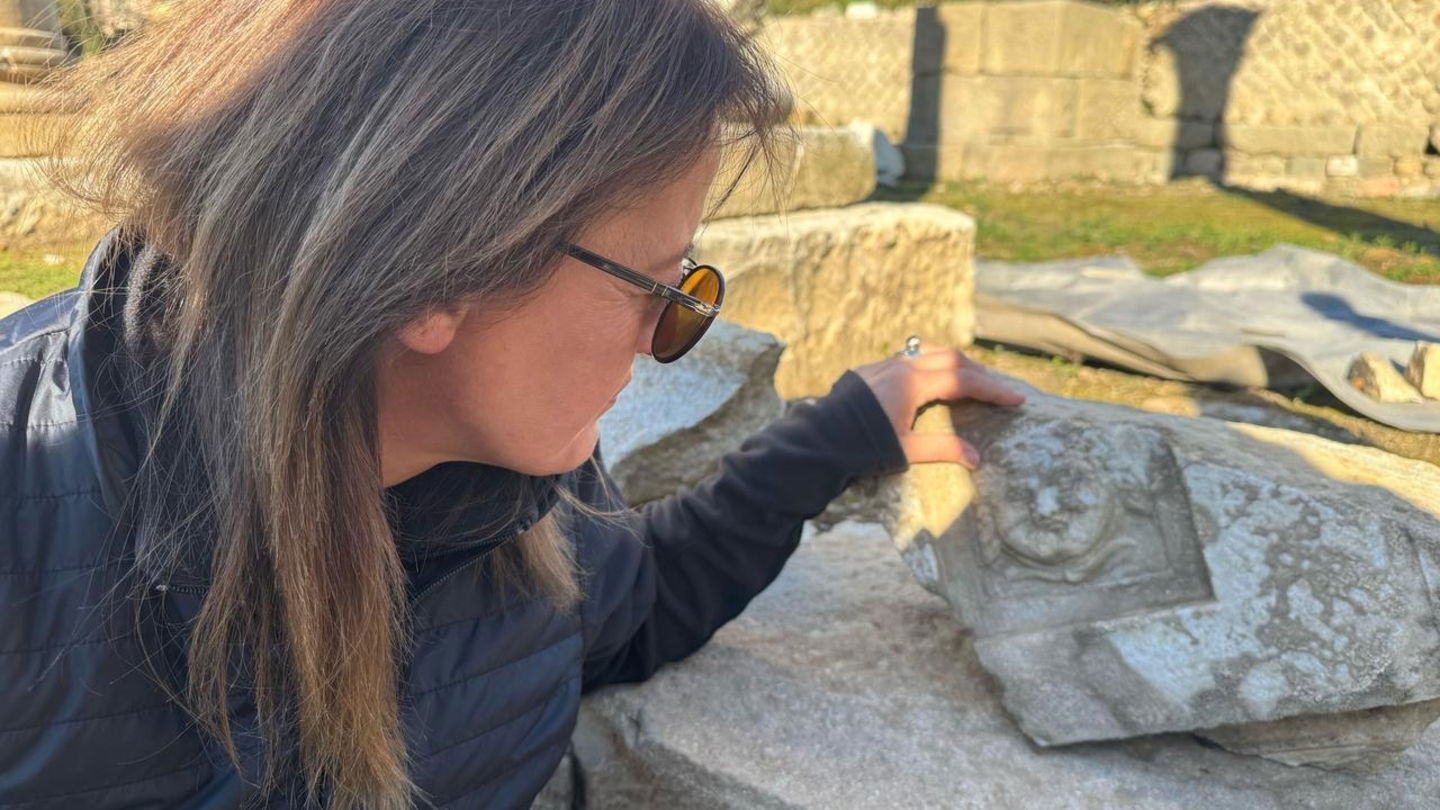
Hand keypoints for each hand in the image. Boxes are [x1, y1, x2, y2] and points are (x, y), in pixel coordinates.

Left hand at [852, 345, 1025, 467]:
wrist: (820, 438)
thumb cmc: (863, 446)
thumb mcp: (906, 450)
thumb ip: (943, 449)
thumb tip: (977, 458)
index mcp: (913, 383)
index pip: (963, 380)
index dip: (992, 390)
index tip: (1016, 399)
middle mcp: (901, 367)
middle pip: (951, 358)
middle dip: (978, 372)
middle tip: (998, 388)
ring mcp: (885, 365)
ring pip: (928, 352)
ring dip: (954, 362)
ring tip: (971, 378)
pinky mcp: (871, 370)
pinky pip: (909, 358)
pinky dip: (930, 364)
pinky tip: (933, 378)